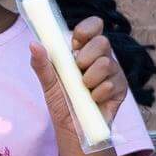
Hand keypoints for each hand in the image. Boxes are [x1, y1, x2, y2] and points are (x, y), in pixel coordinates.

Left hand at [28, 14, 128, 155]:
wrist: (74, 129)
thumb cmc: (63, 104)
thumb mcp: (48, 83)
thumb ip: (41, 64)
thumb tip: (33, 44)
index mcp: (84, 50)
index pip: (94, 26)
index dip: (87, 29)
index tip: (75, 42)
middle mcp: (102, 58)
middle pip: (103, 41)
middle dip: (86, 57)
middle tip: (77, 70)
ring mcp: (114, 72)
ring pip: (106, 63)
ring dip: (89, 79)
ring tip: (84, 90)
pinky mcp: (121, 88)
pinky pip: (111, 84)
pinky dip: (96, 94)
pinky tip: (93, 101)